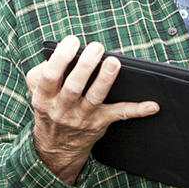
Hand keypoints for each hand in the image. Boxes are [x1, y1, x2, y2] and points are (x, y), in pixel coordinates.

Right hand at [27, 36, 159, 183]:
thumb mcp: (36, 91)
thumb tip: (59, 51)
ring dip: (105, 80)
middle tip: (96, 48)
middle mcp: (62, 108)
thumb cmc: (49, 108)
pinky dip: (137, 110)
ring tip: (114, 63)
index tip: (71, 42)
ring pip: (94, 98)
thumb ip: (41, 72)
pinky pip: (119, 115)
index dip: (60, 58)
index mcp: (44, 96)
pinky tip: (152, 105)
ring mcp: (81, 117)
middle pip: (74, 86)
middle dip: (85, 66)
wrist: (56, 145)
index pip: (50, 76)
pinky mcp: (99, 123)